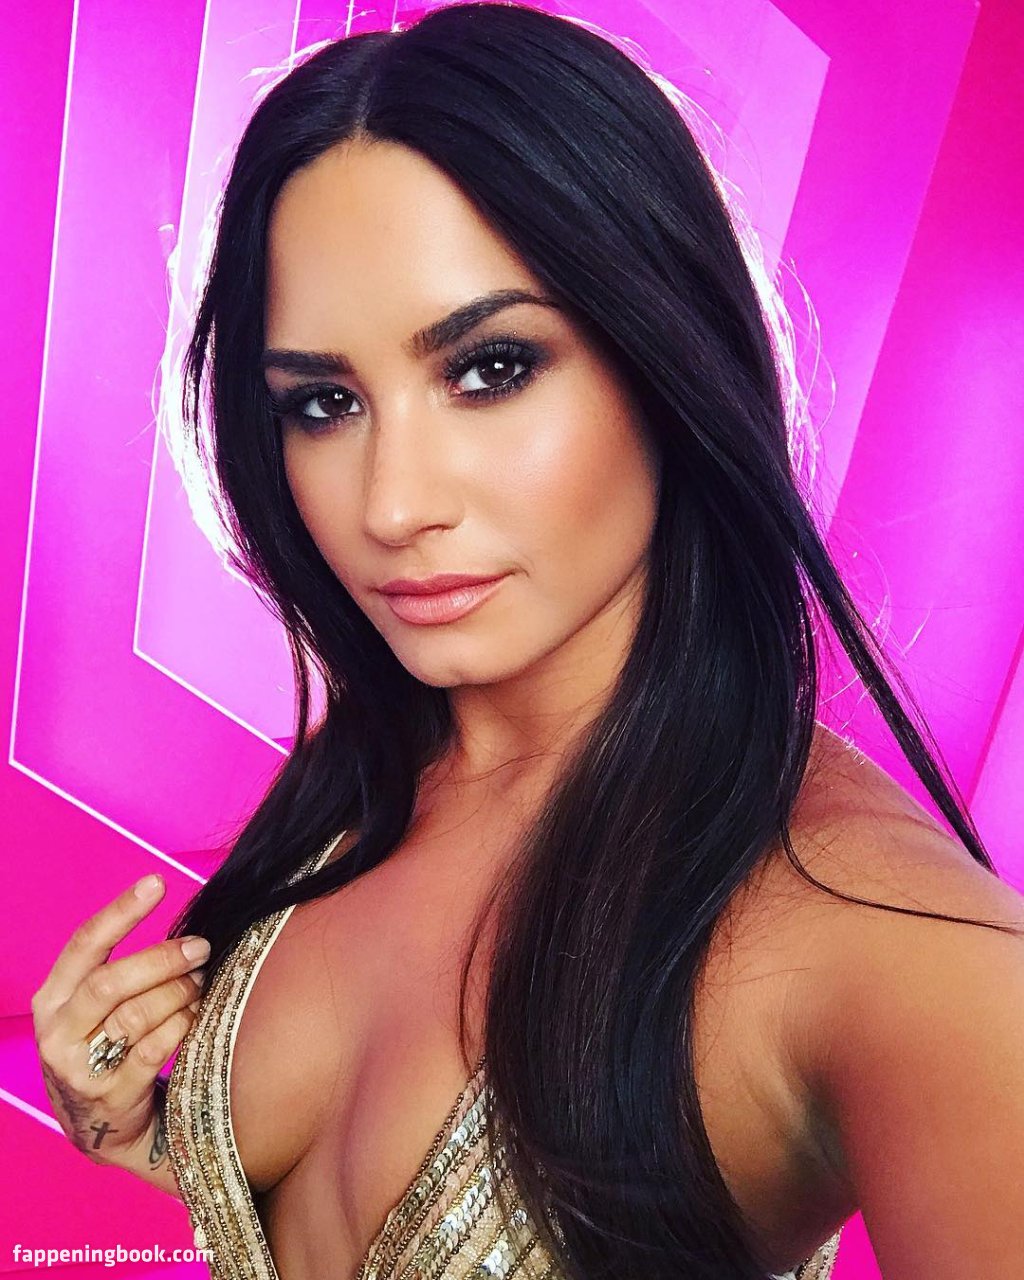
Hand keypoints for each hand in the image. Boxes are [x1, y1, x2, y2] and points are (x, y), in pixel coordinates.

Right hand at [31, 873, 209, 1170]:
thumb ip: (120, 971)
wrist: (100, 1127)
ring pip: (136, 1016)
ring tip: (200, 983)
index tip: (156, 883)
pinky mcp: (110, 1097)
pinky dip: (181, 1025)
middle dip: (162, 959)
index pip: (84, 944)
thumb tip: (184, 930)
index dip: (121, 911)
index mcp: (51, 999)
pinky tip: (194, 1014)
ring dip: (178, 993)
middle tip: (200, 947)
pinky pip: (154, 1048)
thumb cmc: (106, 1047)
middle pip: (111, 982)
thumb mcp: (93, 1010)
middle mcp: (58, 1033)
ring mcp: (80, 1069)